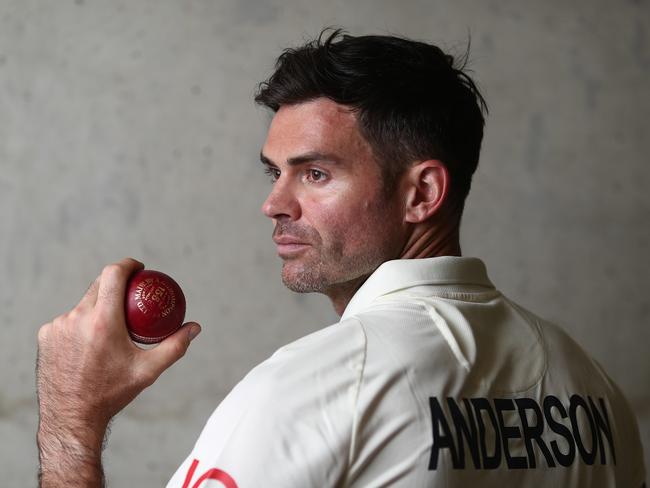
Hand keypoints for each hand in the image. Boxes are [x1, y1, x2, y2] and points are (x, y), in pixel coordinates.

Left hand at [36, 258, 200, 485]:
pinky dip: (81, 324)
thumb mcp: (148, 370)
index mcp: (102, 321)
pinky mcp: (46, 335)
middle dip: (115, 285)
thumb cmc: (112, 393)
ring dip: (98, 308)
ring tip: (111, 325)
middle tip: (130, 295)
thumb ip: (174, 346)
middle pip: (98, 285)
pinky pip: (68, 320)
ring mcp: (58, 326)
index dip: (127, 265)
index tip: (138, 268)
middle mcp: (77, 318)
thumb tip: (194, 328)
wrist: (72, 417)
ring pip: (83, 304)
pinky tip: (90, 341)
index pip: (113, 275)